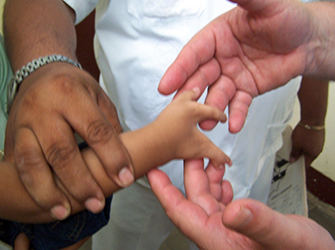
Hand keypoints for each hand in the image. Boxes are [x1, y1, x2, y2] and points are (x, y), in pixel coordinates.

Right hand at [4, 63, 133, 218]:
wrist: (38, 74)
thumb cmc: (73, 87)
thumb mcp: (97, 95)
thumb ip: (109, 125)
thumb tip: (122, 160)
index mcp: (70, 94)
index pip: (95, 129)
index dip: (112, 157)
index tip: (125, 179)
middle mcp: (43, 108)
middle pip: (61, 151)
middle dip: (80, 182)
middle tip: (96, 204)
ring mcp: (22, 123)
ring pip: (31, 163)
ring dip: (48, 192)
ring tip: (64, 212)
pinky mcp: (10, 137)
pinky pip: (16, 167)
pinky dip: (29, 188)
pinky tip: (42, 203)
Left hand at [148, 159, 334, 249]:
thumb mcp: (285, 238)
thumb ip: (258, 223)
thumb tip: (232, 210)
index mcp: (219, 240)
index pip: (182, 214)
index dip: (164, 192)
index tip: (152, 172)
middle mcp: (220, 234)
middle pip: (194, 199)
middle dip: (191, 172)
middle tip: (190, 148)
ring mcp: (230, 229)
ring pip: (208, 198)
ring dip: (208, 177)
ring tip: (212, 158)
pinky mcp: (240, 225)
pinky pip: (222, 203)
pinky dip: (221, 187)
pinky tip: (223, 178)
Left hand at [153, 89, 231, 167]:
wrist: (150, 146)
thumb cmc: (172, 144)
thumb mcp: (200, 148)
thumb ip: (217, 154)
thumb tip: (226, 161)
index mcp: (194, 109)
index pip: (212, 110)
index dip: (219, 115)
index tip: (222, 118)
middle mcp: (182, 103)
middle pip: (194, 94)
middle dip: (200, 95)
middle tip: (203, 94)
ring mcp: (171, 107)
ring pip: (182, 95)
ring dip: (189, 97)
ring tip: (192, 97)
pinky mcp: (162, 113)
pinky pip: (173, 104)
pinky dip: (179, 104)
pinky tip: (178, 111)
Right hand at [159, 0, 316, 132]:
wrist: (309, 40)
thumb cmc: (288, 17)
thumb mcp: (265, 5)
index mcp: (218, 36)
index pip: (194, 53)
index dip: (179, 69)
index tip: (166, 85)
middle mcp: (221, 57)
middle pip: (200, 77)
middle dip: (190, 94)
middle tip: (181, 109)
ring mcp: (232, 75)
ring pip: (217, 94)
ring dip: (210, 109)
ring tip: (207, 123)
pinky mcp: (246, 89)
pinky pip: (239, 104)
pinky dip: (235, 114)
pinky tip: (232, 125)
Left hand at [290, 125, 324, 167]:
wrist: (313, 119)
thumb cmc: (305, 132)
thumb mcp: (296, 145)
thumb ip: (295, 153)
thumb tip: (293, 160)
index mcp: (313, 154)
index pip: (306, 164)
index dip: (299, 165)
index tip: (293, 164)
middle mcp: (318, 150)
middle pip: (308, 156)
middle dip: (300, 156)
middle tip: (292, 154)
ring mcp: (319, 143)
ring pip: (310, 149)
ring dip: (303, 149)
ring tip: (295, 145)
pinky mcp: (319, 137)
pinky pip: (312, 143)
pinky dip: (306, 143)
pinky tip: (301, 139)